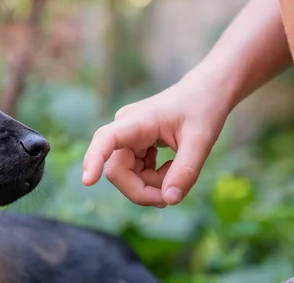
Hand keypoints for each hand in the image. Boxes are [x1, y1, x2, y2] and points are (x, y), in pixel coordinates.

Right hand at [82, 71, 231, 206]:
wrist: (206, 92)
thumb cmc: (203, 109)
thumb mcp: (201, 141)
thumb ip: (185, 171)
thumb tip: (169, 201)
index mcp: (136, 122)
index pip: (106, 139)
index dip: (94, 160)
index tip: (88, 181)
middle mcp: (125, 129)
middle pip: (117, 171)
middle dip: (142, 190)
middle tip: (171, 196)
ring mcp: (128, 137)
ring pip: (126, 175)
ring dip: (151, 185)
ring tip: (177, 174)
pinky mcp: (134, 145)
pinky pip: (135, 172)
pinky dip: (154, 179)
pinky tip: (171, 168)